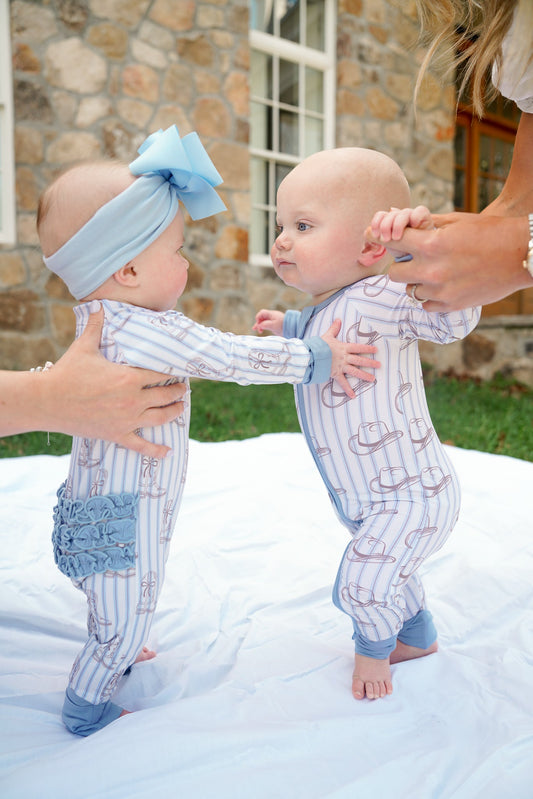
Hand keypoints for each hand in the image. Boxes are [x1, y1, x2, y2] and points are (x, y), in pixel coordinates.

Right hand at [40, 306, 186, 456]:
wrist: (48, 401)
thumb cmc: (67, 372)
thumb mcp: (85, 346)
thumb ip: (96, 326)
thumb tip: (98, 305)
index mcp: (129, 378)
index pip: (160, 375)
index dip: (173, 373)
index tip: (180, 372)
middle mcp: (133, 400)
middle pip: (165, 396)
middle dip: (177, 392)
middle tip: (183, 389)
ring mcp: (127, 420)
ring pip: (160, 418)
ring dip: (174, 413)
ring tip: (180, 408)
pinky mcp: (117, 435)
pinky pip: (141, 446)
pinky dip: (156, 451)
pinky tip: (167, 452)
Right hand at [253, 309, 284, 335]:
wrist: (292, 328)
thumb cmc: (283, 325)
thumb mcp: (273, 325)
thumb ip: (265, 325)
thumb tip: (258, 325)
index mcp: (272, 314)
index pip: (262, 313)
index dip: (258, 317)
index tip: (258, 324)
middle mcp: (272, 316)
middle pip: (262, 317)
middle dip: (258, 322)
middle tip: (255, 328)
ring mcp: (274, 320)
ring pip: (264, 321)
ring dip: (260, 326)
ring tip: (259, 331)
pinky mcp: (275, 324)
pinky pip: (267, 324)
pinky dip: (264, 327)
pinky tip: (263, 331)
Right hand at [321, 319, 379, 396]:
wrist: (311, 355)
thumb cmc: (318, 345)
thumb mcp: (327, 335)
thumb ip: (334, 328)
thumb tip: (338, 319)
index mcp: (343, 348)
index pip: (358, 347)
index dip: (367, 348)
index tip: (376, 350)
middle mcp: (344, 357)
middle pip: (360, 360)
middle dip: (370, 363)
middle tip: (379, 365)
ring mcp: (340, 366)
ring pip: (355, 371)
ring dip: (364, 375)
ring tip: (373, 379)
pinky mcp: (335, 374)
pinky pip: (343, 382)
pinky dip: (348, 390)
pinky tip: (353, 396)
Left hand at [365, 212, 531, 311]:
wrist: (521, 255)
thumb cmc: (490, 233)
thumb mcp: (456, 221)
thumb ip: (427, 224)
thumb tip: (400, 218)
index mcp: (432, 244)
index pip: (391, 241)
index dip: (378, 237)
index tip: (370, 236)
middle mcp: (432, 270)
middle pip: (393, 273)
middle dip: (399, 265)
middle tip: (409, 260)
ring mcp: (441, 291)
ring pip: (409, 291)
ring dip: (415, 282)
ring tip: (432, 273)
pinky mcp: (450, 306)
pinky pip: (425, 305)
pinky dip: (429, 297)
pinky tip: (440, 286)